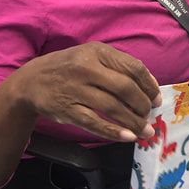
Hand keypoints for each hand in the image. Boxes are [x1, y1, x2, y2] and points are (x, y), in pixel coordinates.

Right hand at [19, 42, 160, 142]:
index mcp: (97, 52)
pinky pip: (95, 123)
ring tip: (145, 131)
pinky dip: (114, 131)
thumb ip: (117, 67)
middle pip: (126, 88)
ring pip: (113, 107)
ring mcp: (76, 89)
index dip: (149, 85)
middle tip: (150, 115)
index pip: (133, 67)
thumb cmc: (68, 68)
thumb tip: (149, 87)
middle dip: (143, 105)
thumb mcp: (91, 56)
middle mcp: (87, 68)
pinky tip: (128, 137)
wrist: (31, 82)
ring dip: (133, 122)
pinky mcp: (68, 110)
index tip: (157, 98)